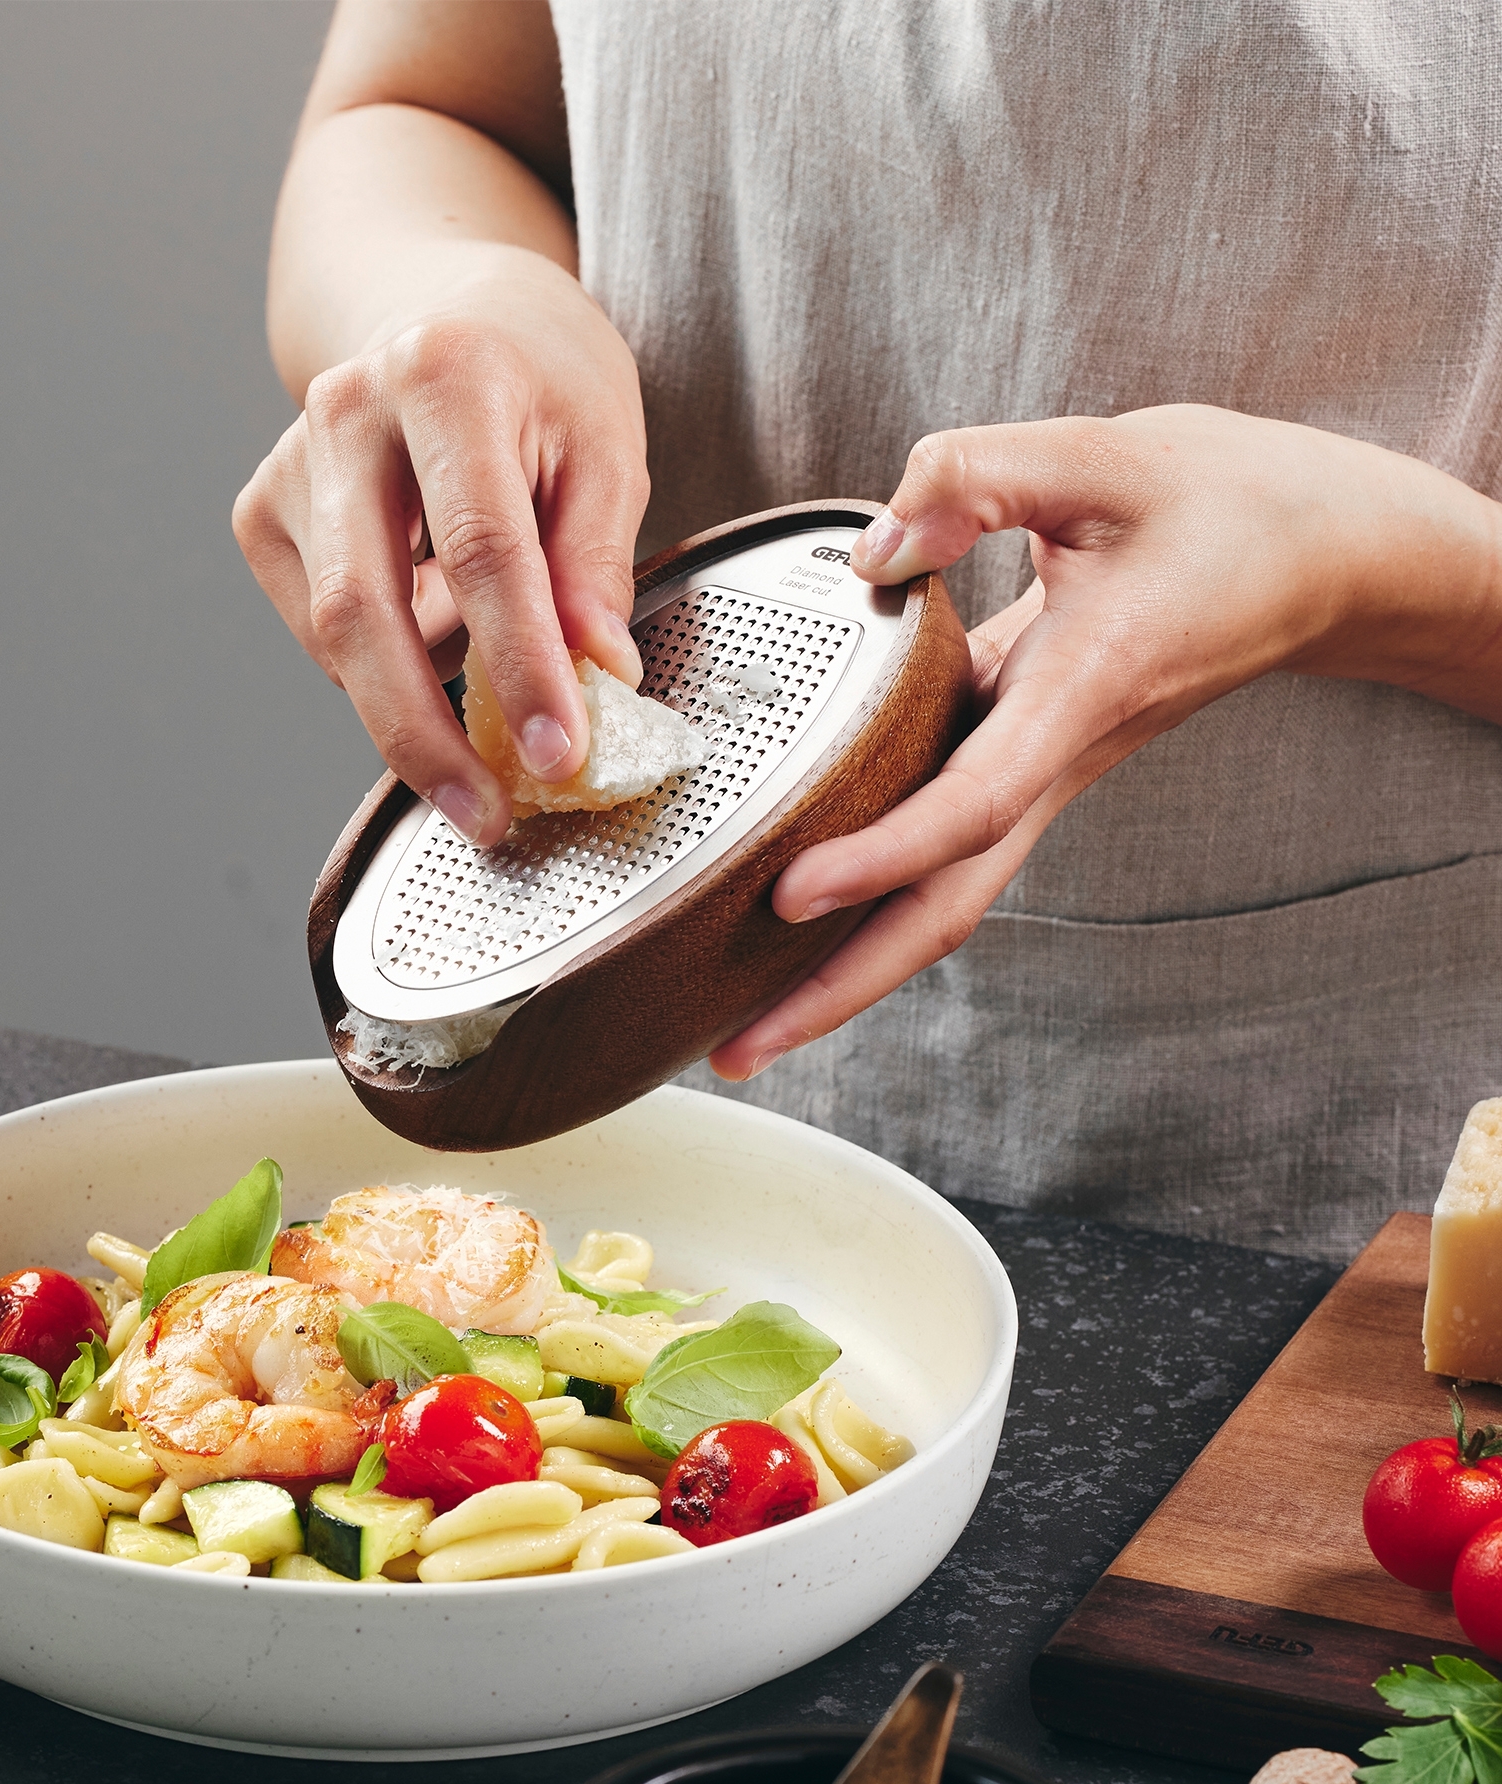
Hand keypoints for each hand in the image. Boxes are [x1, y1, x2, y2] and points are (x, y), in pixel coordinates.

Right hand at [233, 244, 649, 846]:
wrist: (445, 313)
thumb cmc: (535, 376)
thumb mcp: (604, 443)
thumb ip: (596, 560)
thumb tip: (598, 674)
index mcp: (446, 375)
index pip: (484, 550)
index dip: (522, 665)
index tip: (559, 751)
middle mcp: (346, 412)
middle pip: (364, 609)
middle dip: (425, 733)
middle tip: (485, 811)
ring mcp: (290, 463)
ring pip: (334, 636)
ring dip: (414, 705)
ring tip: (487, 714)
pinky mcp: (261, 514)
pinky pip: (320, 634)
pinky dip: (384, 664)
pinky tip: (433, 633)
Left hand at [711, 403, 1501, 1079]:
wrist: (1322, 555)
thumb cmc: (1228, 506)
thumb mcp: (1106, 456)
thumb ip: (981, 479)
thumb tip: (876, 545)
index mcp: (1081, 692)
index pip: (974, 802)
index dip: (884, 854)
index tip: (794, 893)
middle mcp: (1059, 759)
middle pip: (947, 908)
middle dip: (841, 990)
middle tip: (738, 1050)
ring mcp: (1045, 774)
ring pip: (944, 898)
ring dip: (850, 971)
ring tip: (749, 1028)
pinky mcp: (1029, 760)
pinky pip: (943, 851)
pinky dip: (874, 893)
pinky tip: (806, 913)